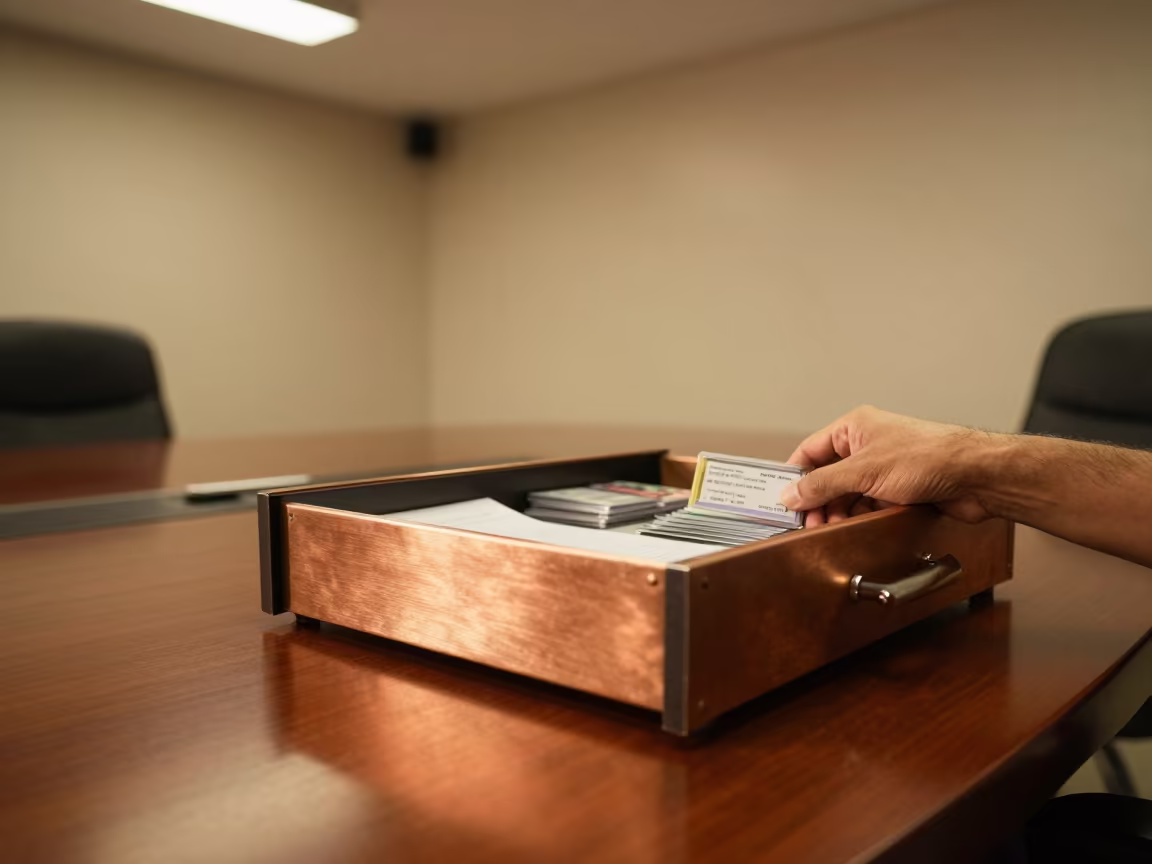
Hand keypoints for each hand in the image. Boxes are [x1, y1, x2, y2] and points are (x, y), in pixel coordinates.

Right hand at [780, 406, 994, 527]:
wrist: (975, 476)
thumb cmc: (928, 456)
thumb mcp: (864, 471)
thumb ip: (823, 484)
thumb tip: (792, 494)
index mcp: (854, 428)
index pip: (811, 451)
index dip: (795, 475)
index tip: (783, 499)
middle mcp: (867, 446)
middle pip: (827, 477)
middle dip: (817, 501)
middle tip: (808, 523)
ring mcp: (882, 469)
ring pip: (847, 494)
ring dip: (838, 512)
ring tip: (830, 529)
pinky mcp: (897, 490)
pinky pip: (867, 505)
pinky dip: (858, 517)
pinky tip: (853, 528)